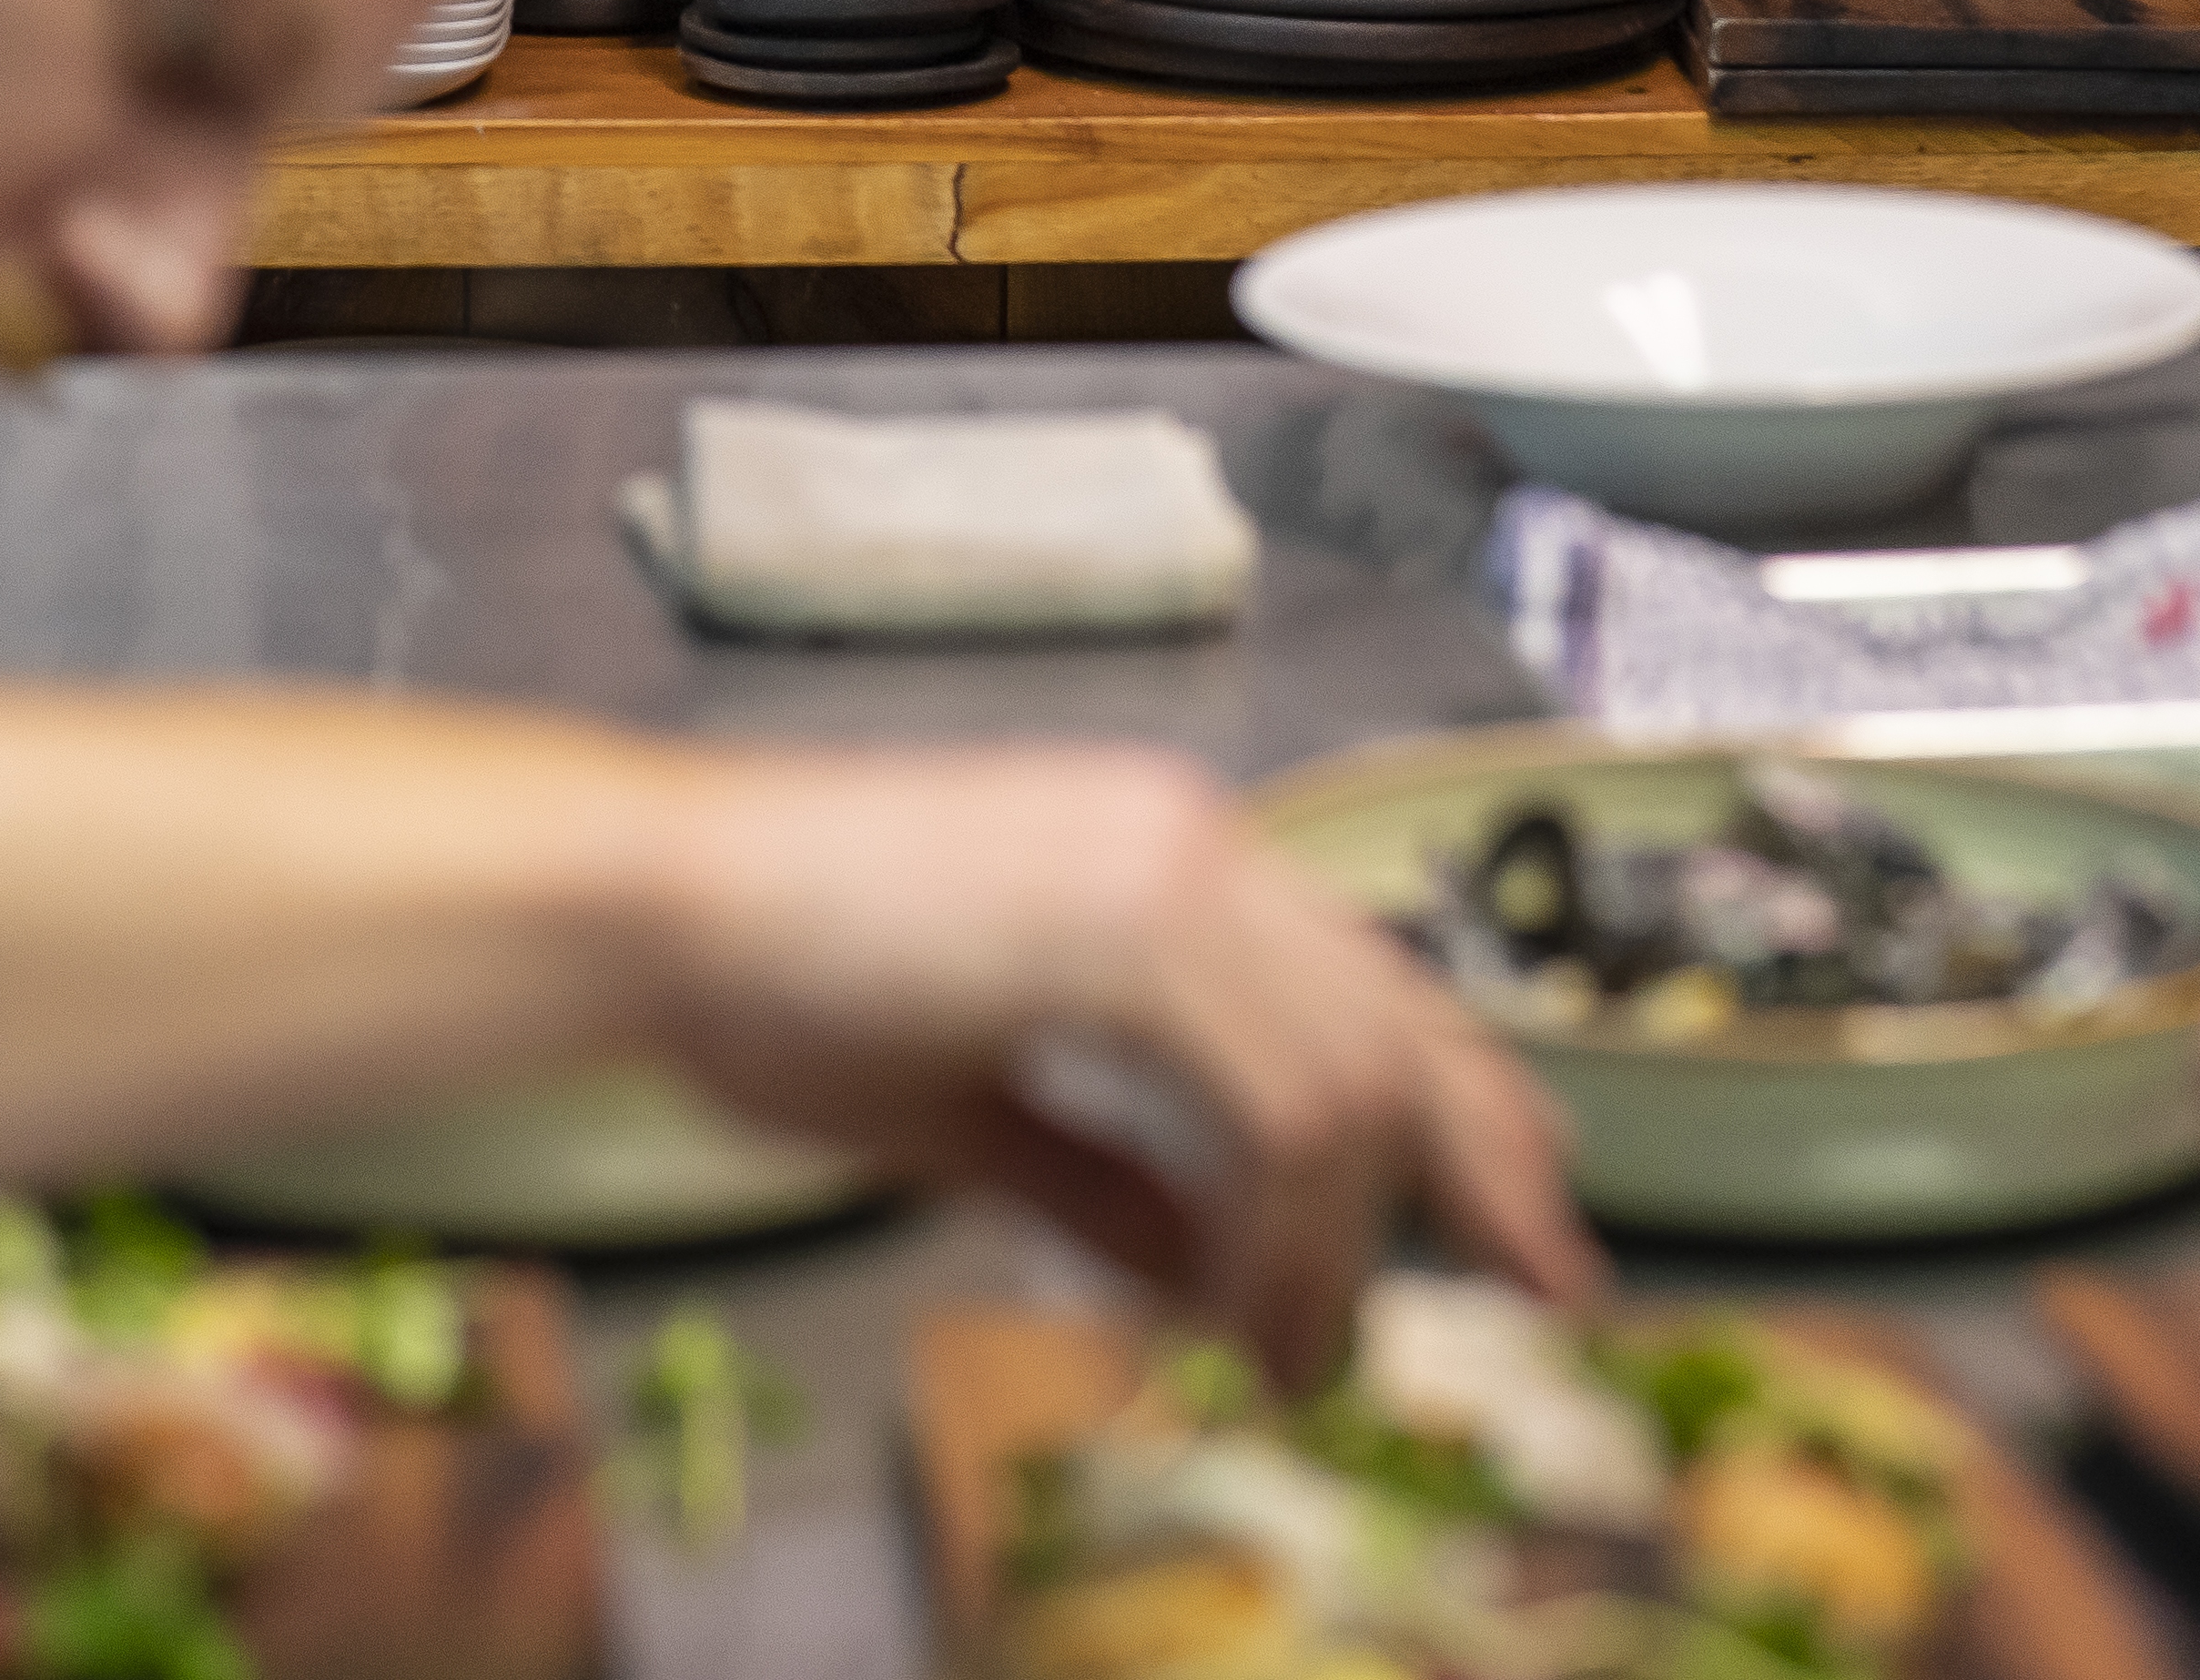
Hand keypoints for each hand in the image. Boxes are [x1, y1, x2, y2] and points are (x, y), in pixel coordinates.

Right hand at [642, 744, 1594, 1387]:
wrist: (648, 905)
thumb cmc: (766, 982)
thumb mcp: (966, 1106)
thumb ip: (1102, 1181)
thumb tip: (1199, 1270)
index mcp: (1158, 860)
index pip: (1367, 985)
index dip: (1463, 1110)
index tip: (1522, 1225)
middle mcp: (1189, 843)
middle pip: (1406, 1022)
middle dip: (1487, 1172)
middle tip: (1551, 1290)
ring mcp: (1163, 868)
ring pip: (1353, 1084)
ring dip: (1345, 1248)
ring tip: (1304, 1356)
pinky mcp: (1124, 921)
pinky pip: (1275, 1106)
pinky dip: (1284, 1232)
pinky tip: (1245, 1309)